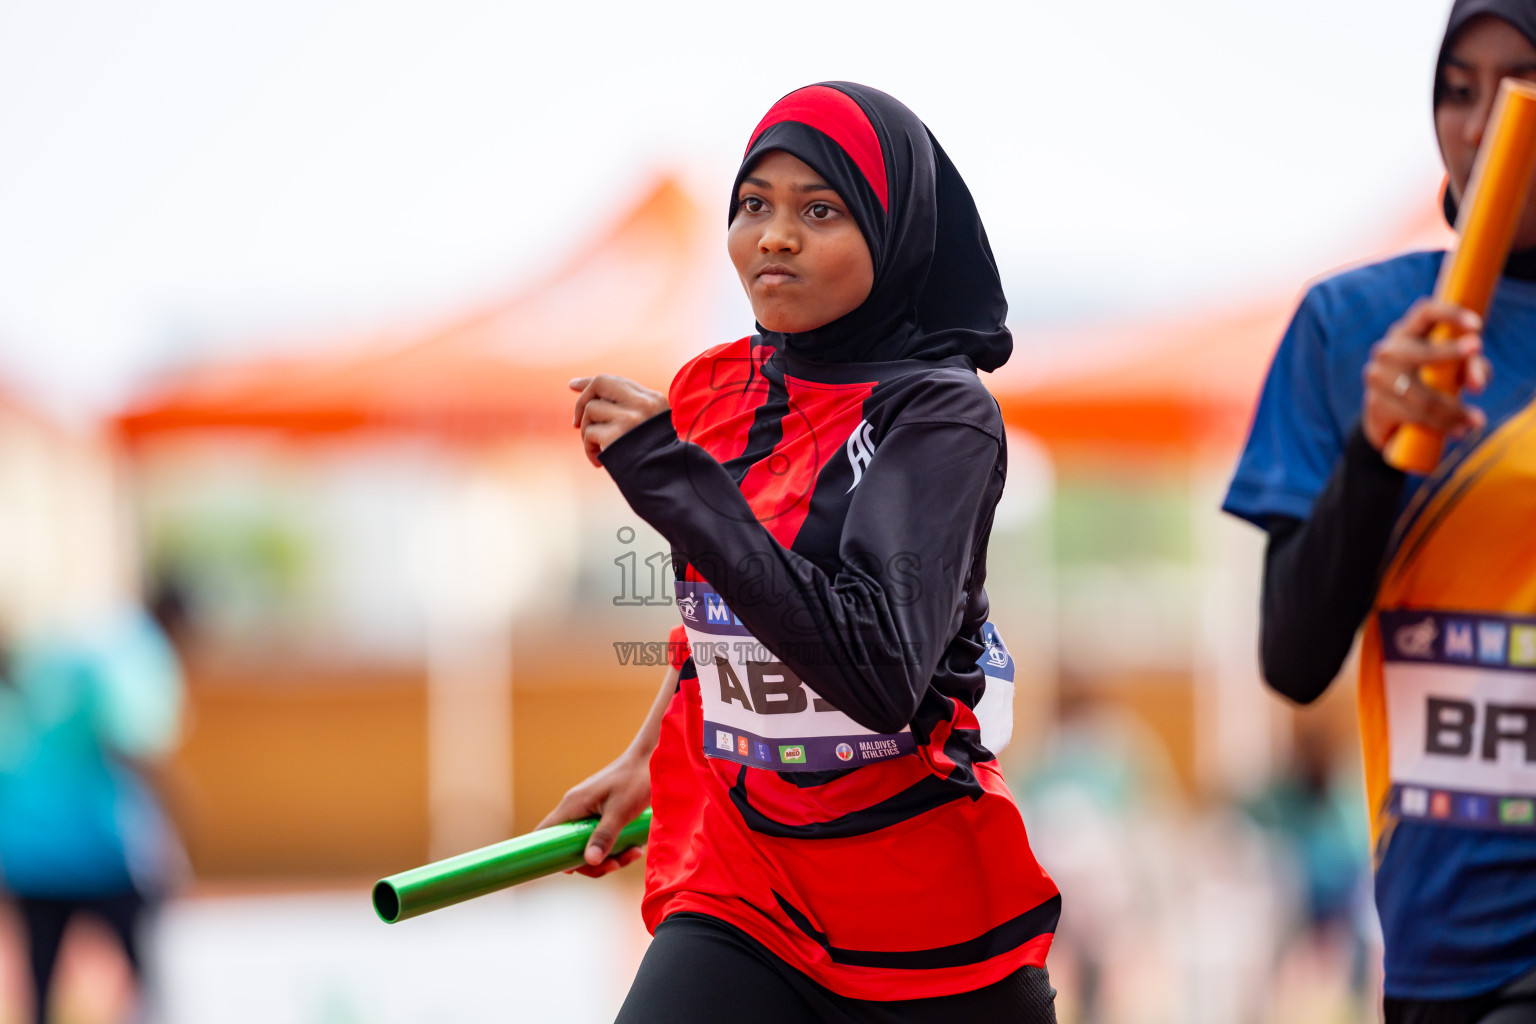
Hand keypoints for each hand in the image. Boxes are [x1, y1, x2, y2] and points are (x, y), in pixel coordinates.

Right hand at [534, 749, 651, 876]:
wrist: (652, 759)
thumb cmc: (635, 779)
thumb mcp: (621, 810)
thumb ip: (605, 835)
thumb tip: (589, 862)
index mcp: (572, 805)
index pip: (544, 833)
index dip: (550, 855)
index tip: (573, 870)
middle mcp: (576, 809)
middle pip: (570, 847)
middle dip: (593, 862)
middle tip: (616, 865)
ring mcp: (590, 811)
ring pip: (590, 845)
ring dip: (610, 856)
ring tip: (634, 853)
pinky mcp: (604, 814)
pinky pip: (603, 837)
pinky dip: (617, 847)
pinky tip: (635, 847)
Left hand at [569, 375, 668, 467]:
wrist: (663, 481)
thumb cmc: (649, 456)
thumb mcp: (645, 425)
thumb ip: (622, 407)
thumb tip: (579, 387)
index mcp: (652, 399)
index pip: (615, 380)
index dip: (590, 383)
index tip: (572, 385)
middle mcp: (643, 404)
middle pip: (600, 383)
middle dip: (581, 400)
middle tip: (576, 422)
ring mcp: (630, 418)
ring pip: (591, 410)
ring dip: (587, 431)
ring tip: (597, 448)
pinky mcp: (617, 435)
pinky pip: (589, 433)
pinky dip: (589, 448)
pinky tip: (599, 461)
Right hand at [1361, 299, 1489, 451]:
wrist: (1386, 417)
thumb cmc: (1429, 383)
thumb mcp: (1454, 371)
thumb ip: (1472, 369)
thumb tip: (1477, 386)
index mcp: (1408, 332)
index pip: (1426, 313)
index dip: (1451, 315)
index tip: (1478, 327)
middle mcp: (1387, 351)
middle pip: (1419, 353)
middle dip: (1450, 356)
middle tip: (1479, 377)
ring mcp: (1377, 378)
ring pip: (1420, 395)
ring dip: (1452, 411)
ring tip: (1475, 421)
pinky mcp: (1375, 405)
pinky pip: (1412, 416)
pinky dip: (1439, 425)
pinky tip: (1459, 431)